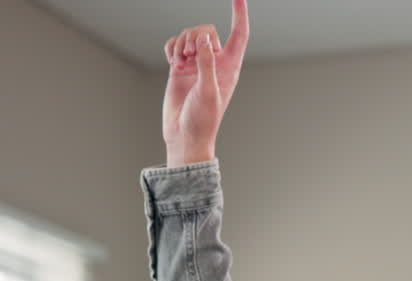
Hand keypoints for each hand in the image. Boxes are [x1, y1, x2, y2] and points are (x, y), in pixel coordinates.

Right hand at [162, 0, 249, 166]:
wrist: (183, 136)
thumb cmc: (202, 120)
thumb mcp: (208, 91)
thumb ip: (207, 64)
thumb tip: (203, 39)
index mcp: (229, 67)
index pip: (239, 34)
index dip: (240, 14)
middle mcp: (214, 62)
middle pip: (206, 31)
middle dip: (195, 37)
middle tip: (189, 56)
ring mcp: (196, 64)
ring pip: (189, 36)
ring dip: (181, 43)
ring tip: (179, 62)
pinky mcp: (179, 68)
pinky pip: (175, 45)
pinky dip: (171, 48)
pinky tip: (172, 61)